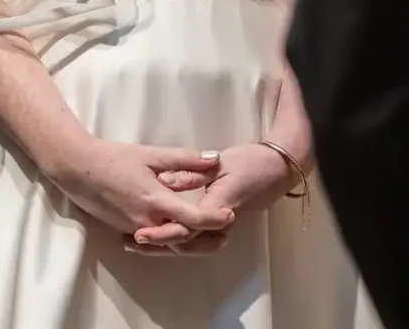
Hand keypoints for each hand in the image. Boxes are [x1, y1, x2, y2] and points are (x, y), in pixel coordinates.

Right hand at [48, 138, 231, 238]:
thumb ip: (185, 159)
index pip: (192, 219)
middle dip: (206, 239)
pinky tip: (181, 234)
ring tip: (212, 238)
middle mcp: (146, 222)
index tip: (230, 215)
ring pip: (168, 244)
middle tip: (227, 233)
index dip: (214, 219)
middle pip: (183, 239)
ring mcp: (134, 229)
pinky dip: (171, 241)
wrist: (78, 170)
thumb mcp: (152, 154)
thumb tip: (215, 159)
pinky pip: (154, 241)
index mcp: (155, 201)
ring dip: (190, 243)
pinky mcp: (126, 229)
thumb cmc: (115, 159)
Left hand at [131, 141, 298, 251]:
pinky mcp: (218, 221)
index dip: (161, 233)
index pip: (185, 228)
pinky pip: (194, 234)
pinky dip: (174, 235)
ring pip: (187, 242)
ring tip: (134, 241)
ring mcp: (219, 225)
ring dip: (162, 243)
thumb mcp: (222, 163)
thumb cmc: (253, 162)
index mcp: (217, 207)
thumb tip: (164, 181)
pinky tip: (157, 232)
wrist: (280, 168)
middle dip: (156, 245)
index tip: (139, 234)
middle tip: (128, 242)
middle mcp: (217, 222)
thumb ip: (192, 173)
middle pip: (183, 242)